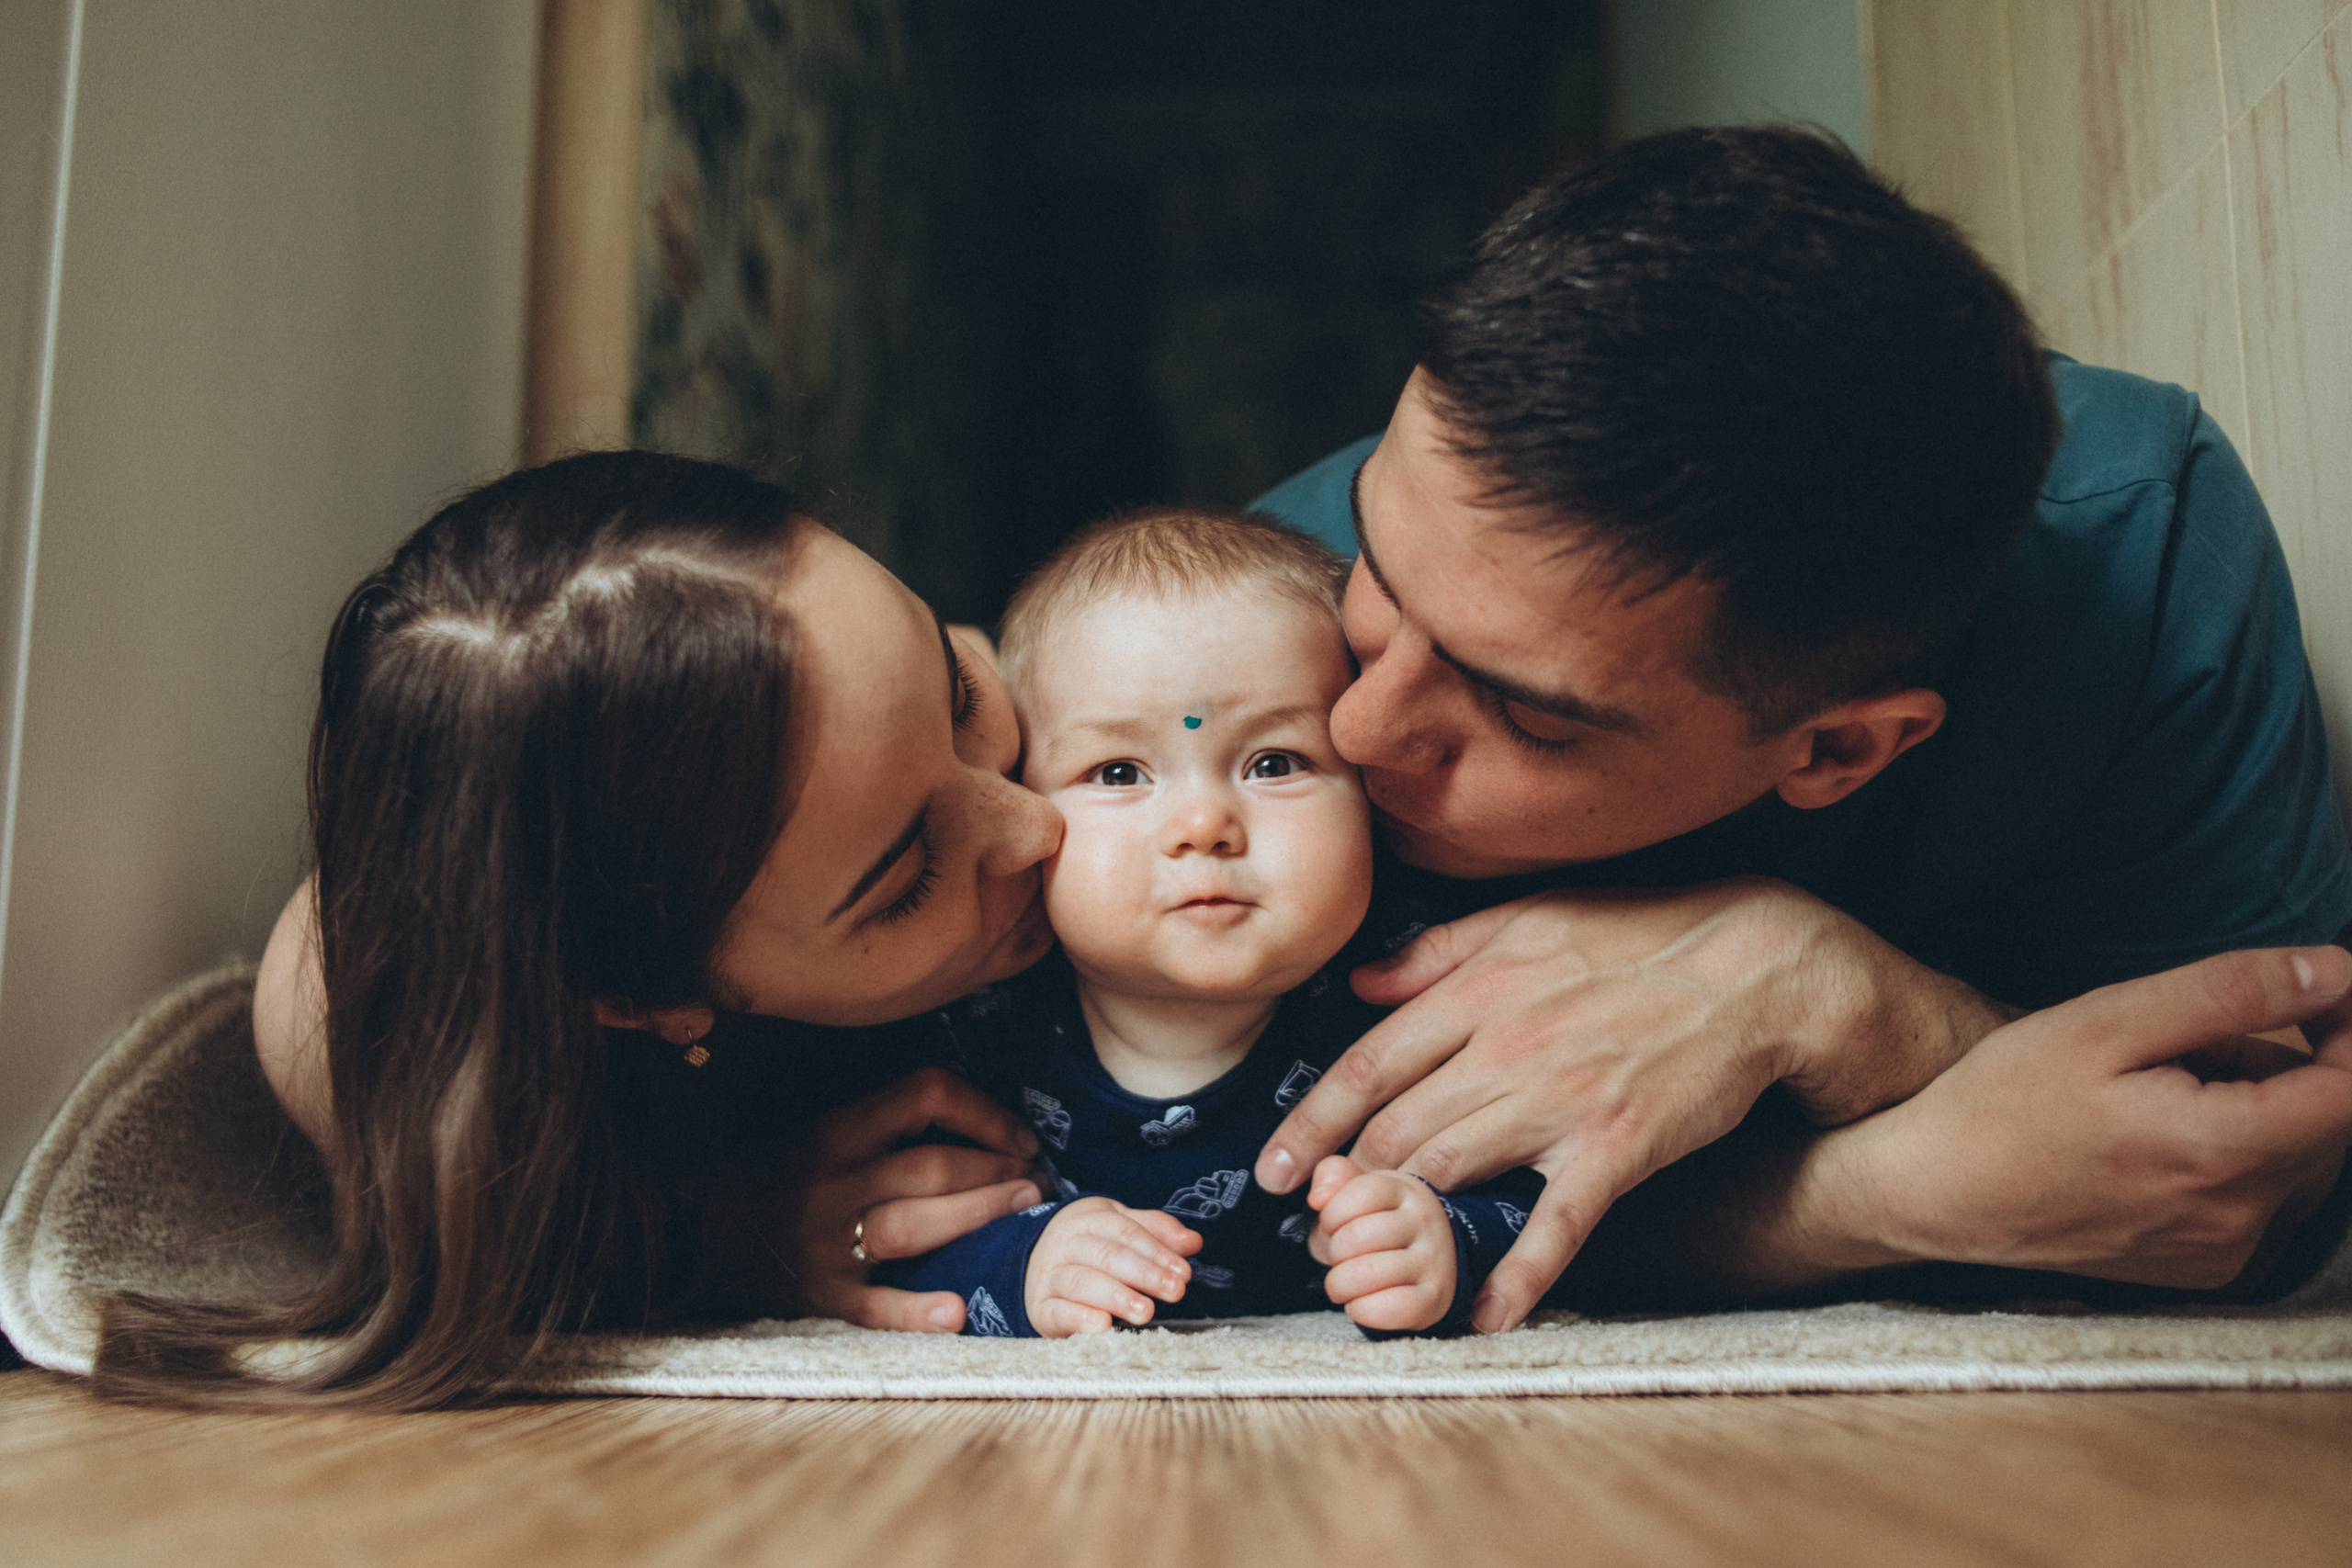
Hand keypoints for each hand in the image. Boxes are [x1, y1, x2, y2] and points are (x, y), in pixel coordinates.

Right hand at [779, 1068, 1046, 1330]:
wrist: (701, 1235)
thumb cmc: (778, 1177)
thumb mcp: (821, 1131)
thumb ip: (886, 1125)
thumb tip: (981, 1123)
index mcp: (837, 1131)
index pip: (923, 1095)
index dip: (983, 1111)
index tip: (1020, 1136)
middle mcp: (832, 1181)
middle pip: (930, 1166)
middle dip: (998, 1170)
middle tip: (1039, 1181)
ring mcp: (824, 1240)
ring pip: (910, 1225)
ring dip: (978, 1216)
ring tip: (1027, 1213)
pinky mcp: (821, 1295)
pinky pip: (871, 1306)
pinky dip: (914, 1311)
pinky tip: (956, 1312)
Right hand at [1025, 1198, 1200, 1336]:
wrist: (1033, 1261)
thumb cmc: (1090, 1245)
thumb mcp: (1120, 1227)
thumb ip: (1156, 1232)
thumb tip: (1194, 1241)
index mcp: (1088, 1218)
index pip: (1125, 1232)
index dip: (1157, 1251)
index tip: (1183, 1272)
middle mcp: (1065, 1244)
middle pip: (1106, 1255)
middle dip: (1145, 1273)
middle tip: (1175, 1291)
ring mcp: (1049, 1276)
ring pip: (1082, 1282)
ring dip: (1117, 1296)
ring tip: (1146, 1312)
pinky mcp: (1040, 1308)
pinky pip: (1057, 1312)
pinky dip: (1079, 1318)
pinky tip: (1103, 1325)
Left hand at [1254, 879, 2002, 1332]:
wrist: (1752, 967)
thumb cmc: (1635, 937)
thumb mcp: (1525, 919)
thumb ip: (1435, 954)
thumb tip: (1358, 985)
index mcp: (1475, 992)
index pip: (1365, 1068)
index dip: (1310, 1126)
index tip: (1273, 1171)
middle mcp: (1504, 1047)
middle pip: (1396, 1132)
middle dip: (1344, 1191)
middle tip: (1316, 1234)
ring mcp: (1559, 1100)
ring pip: (1453, 1173)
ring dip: (1403, 1227)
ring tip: (1369, 1267)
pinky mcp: (1617, 1146)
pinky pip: (1554, 1222)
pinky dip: (1517, 1273)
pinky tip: (1485, 1314)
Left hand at [1307, 1156, 1455, 1331]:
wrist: (1430, 1262)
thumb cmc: (1381, 1225)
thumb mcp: (1361, 1191)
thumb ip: (1334, 1176)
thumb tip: (1317, 1197)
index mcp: (1405, 1190)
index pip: (1362, 1193)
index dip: (1333, 1214)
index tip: (1333, 1226)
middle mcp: (1425, 1221)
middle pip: (1357, 1236)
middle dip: (1334, 1253)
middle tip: (1339, 1259)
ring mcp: (1433, 1261)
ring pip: (1367, 1274)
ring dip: (1340, 1285)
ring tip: (1343, 1283)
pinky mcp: (1434, 1299)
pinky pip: (1388, 1309)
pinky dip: (1360, 1310)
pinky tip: (1359, 1303)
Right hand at [1802, 946, 2351, 1289]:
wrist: (1933, 1193)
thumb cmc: (2002, 1102)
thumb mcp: (2105, 1022)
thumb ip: (2231, 994)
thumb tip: (2338, 972)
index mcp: (2223, 1152)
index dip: (2350, 1027)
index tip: (2316, 988)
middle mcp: (2240, 1220)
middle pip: (2327, 1123)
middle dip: (2290, 1063)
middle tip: (2194, 1032)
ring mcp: (2223, 1254)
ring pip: (2295, 1159)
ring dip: (2260, 1108)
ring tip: (2161, 1083)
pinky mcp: (2203, 1270)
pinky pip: (2259, 1197)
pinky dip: (2234, 1153)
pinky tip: (2154, 1135)